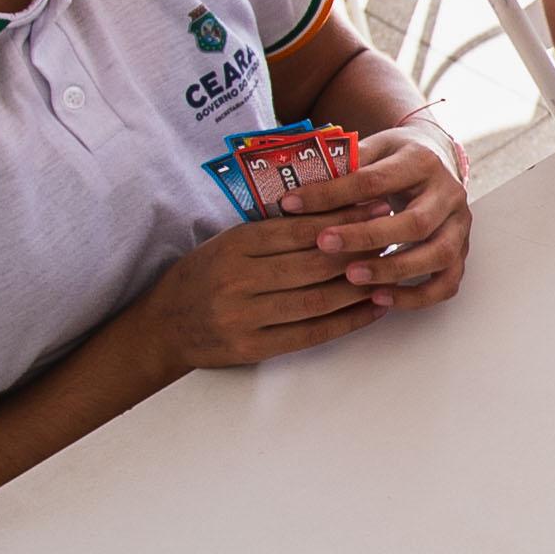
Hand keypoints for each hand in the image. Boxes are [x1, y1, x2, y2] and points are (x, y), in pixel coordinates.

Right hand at [124, 215, 394, 370]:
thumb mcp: (228, 242)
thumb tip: (333, 216)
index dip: (342, 218)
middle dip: (359, 250)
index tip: (375, 206)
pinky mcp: (251, 347)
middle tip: (393, 236)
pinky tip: (372, 309)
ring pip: (315, 300)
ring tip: (390, 273)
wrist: (162, 327)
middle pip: (313, 264)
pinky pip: (309, 334)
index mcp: (234, 245)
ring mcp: (244, 317)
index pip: (299, 229)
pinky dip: (346, 322)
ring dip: (358, 288)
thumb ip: (272, 232)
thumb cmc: (203, 276)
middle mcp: (238, 279)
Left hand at [280, 120, 473, 311]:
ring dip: (393, 270)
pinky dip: (415, 297)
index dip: (331, 195)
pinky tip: (378, 299)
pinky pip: (446, 284)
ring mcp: (459, 225)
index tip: (292, 205)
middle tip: (324, 245)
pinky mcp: (461, 252)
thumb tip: (295, 186)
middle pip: (414, 223)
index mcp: (421, 161)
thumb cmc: (393, 158)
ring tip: (352, 277)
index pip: (374, 181)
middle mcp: (448, 193)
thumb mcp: (371, 149)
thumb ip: (342, 166)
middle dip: (366, 237)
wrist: (435, 159)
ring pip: (436, 255)